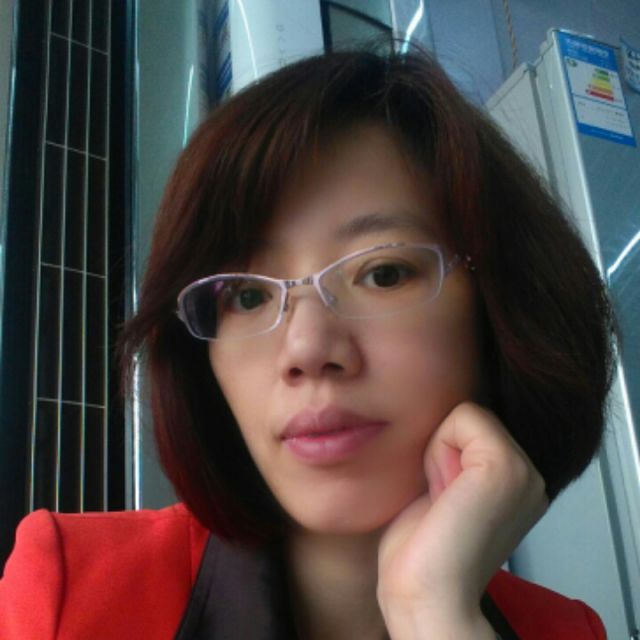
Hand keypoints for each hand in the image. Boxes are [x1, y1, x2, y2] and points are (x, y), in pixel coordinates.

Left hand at [377, 402, 547, 638]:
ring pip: (464, 414)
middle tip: (442, 499)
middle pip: (467, 416)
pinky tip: (445, 492)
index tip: (442, 498)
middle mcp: (530, 476)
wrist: (423, 593)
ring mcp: (525, 471)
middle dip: (440, 449)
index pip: (471, 423)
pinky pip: (463, 416)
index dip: (441, 451)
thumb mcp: (442, 487)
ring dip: (438, 451)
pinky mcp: (506, 467)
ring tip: (444, 497)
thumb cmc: (421, 550)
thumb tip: (435, 419)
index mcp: (517, 483)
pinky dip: (439, 448)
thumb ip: (453, 455)